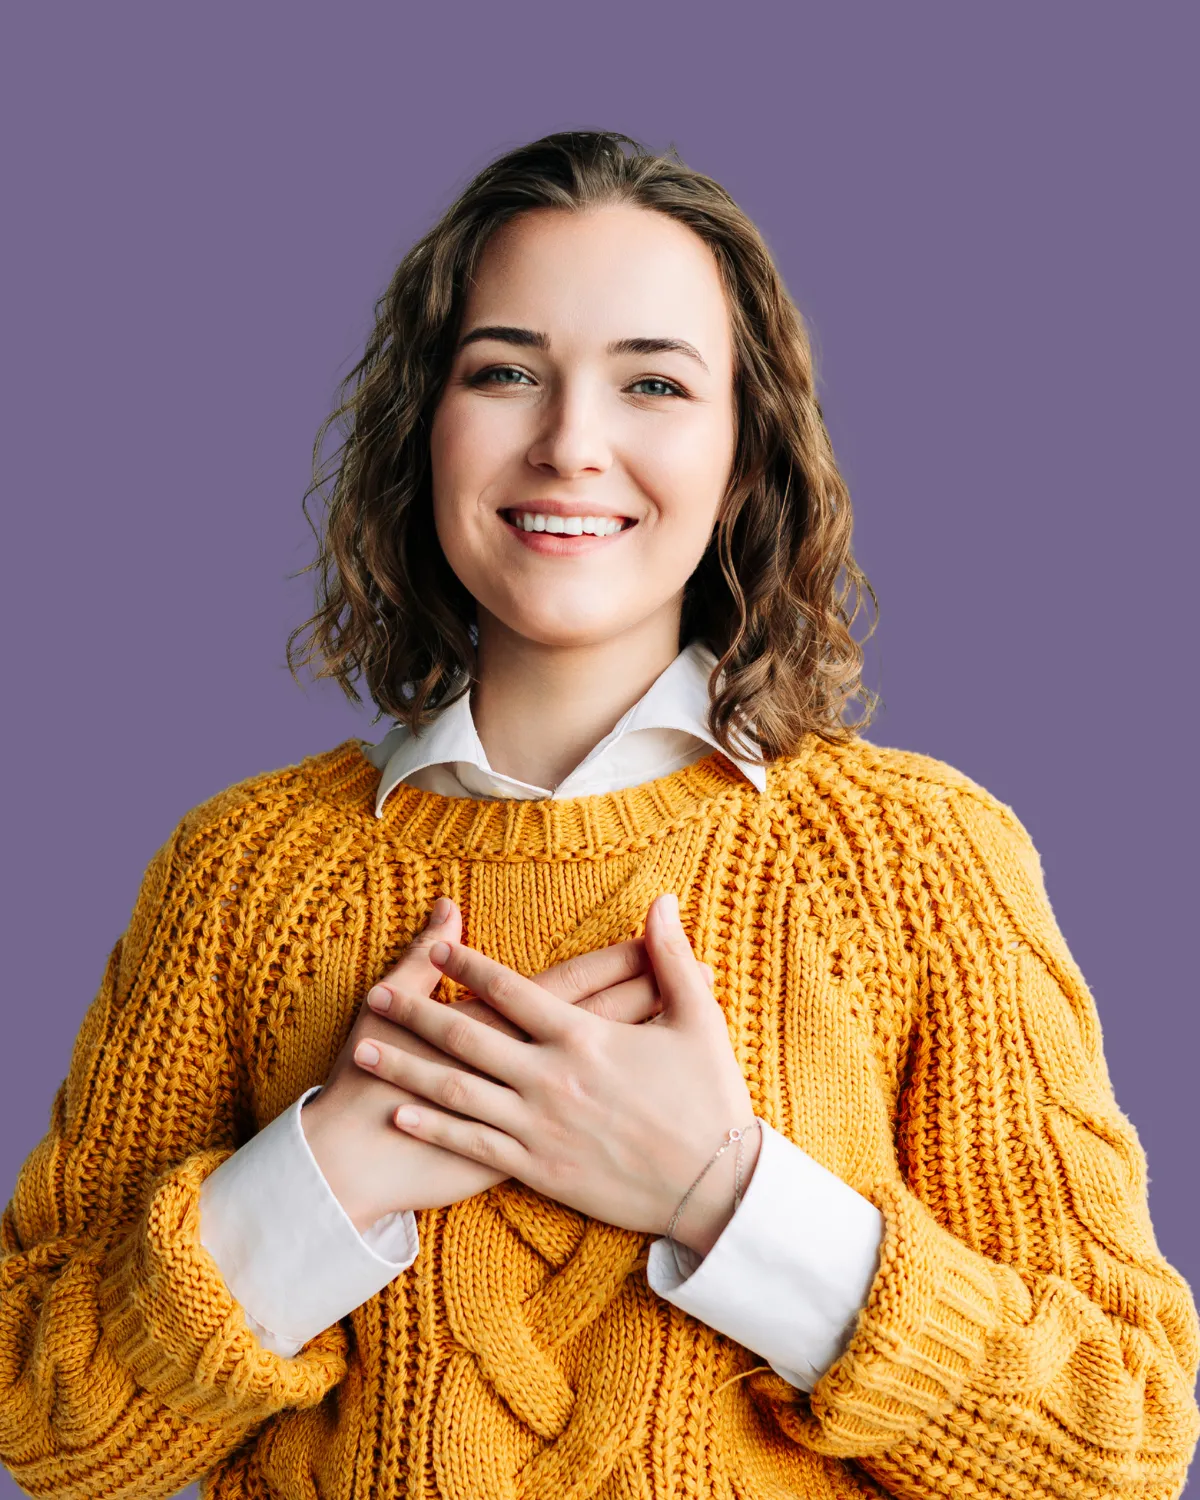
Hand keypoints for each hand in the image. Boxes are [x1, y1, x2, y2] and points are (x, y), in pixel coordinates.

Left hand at [351, 892, 759, 1253]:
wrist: (715, 1188)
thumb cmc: (710, 1099)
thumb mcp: (699, 1021)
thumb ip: (671, 959)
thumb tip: (660, 903)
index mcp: (585, 1037)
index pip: (514, 990)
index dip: (471, 965)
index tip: (438, 946)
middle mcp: (551, 1078)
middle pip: (468, 1036)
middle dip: (415, 1012)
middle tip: (374, 993)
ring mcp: (539, 1126)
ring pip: (456, 1091)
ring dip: (407, 1067)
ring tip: (363, 1049)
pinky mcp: (539, 1168)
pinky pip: (474, 1144)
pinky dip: (435, 1127)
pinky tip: (401, 1112)